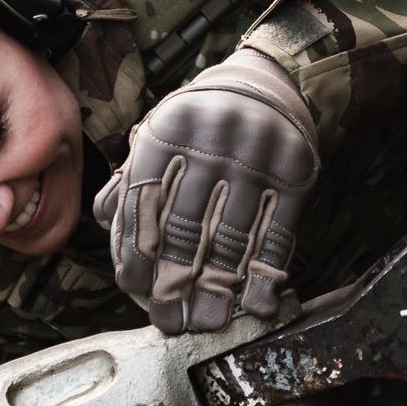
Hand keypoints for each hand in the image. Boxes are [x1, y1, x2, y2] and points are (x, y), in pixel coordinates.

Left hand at [93, 49, 318, 333]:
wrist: (269, 84)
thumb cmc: (202, 122)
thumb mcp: (161, 132)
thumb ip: (133, 175)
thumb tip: (109, 224)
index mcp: (170, 127)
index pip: (144, 202)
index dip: (137, 252)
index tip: (137, 290)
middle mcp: (214, 137)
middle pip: (186, 226)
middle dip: (174, 282)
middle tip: (171, 320)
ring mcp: (259, 155)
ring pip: (232, 237)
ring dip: (218, 288)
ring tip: (208, 321)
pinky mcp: (297, 172)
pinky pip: (278, 234)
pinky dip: (266, 274)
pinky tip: (255, 305)